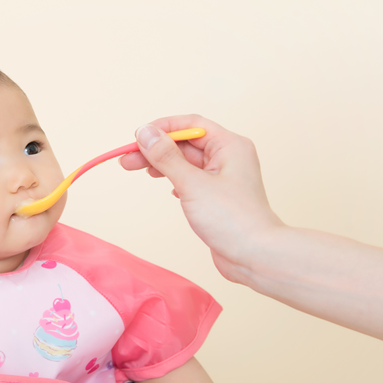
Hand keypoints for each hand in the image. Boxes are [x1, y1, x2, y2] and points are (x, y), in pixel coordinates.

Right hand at [120, 114, 282, 279]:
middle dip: (156, 149)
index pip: (191, 125)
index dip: (162, 128)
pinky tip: (165, 187)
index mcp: (229, 145)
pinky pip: (192, 179)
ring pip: (187, 162)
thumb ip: (166, 157)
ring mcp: (224, 178)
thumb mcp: (192, 184)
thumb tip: (145, 132)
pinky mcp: (218, 198)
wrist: (255, 256)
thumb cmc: (232, 220)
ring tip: (137, 169)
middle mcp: (229, 157)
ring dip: (162, 164)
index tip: (138, 137)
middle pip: (186, 144)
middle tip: (128, 160)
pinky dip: (174, 179)